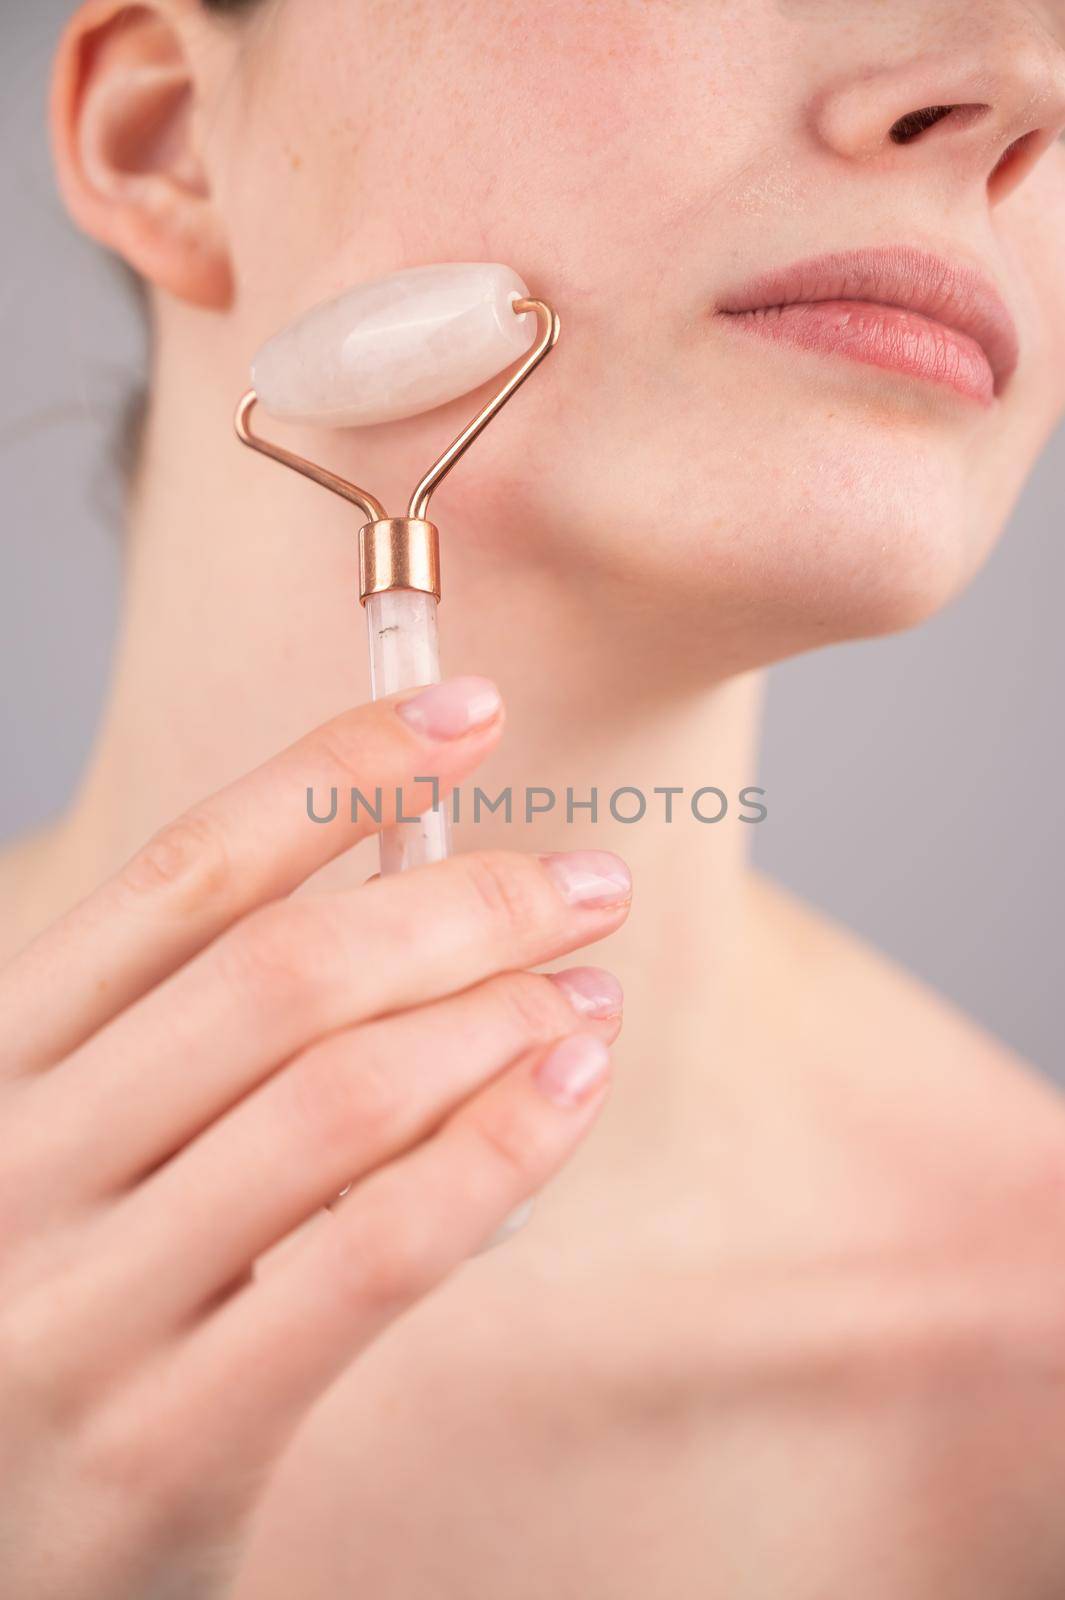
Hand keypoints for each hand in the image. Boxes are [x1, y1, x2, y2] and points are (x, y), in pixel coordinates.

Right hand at [0, 676, 629, 1599]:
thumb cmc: (75, 1296)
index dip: (337, 770)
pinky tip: (567, 1090)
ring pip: (337, 1099)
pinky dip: (493, 1152)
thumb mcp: (96, 1140)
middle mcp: (12, 1168)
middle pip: (279, 975)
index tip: (467, 711)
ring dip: (494, 1017)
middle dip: (462, 901)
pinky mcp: (162, 1445)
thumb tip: (412, 874)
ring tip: (585, 986)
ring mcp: (74, 1314)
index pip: (183, 875)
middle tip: (584, 882)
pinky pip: (370, 1259)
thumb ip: (207, 1025)